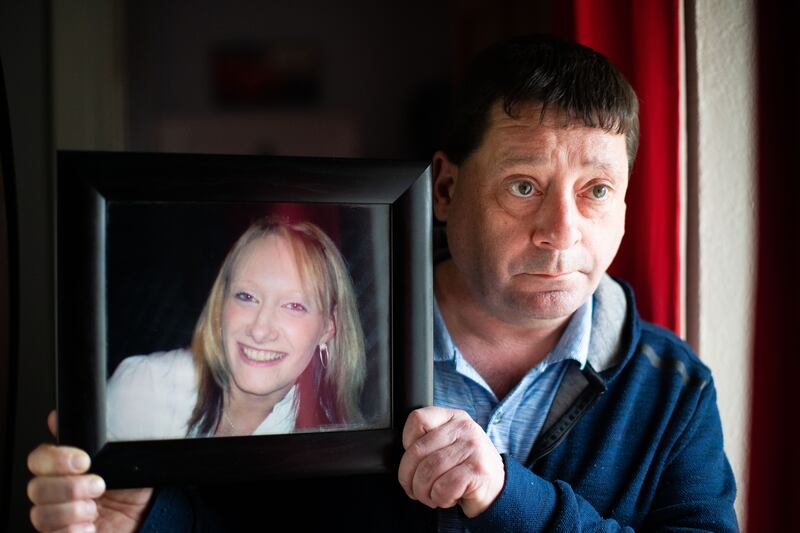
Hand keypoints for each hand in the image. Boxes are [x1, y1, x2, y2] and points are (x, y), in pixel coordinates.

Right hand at [27, 410, 153, 532]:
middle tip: (98, 486)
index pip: (39, 458)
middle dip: (69, 487)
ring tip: (95, 510)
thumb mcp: (124, 456)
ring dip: (71, 511)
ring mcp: (58, 516)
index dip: (56, 459)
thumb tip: (70, 417)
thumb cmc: (135, 487)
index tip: (84, 460)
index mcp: (67, 468)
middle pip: (35, 487)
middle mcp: (58, 491)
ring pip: (40, 513)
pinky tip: (90, 526)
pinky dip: (73, 531)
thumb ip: (97, 436)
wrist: (148, 517)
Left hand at [398, 406, 504, 517]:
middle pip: (417, 451)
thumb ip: (428, 441)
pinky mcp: (477, 471)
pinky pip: (443, 488)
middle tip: (414, 489)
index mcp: (453, 417)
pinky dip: (440, 499)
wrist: (496, 490)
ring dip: (424, 492)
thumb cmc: (464, 468)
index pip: (418, 419)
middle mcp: (464, 428)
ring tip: (432, 496)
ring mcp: (473, 448)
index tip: (415, 460)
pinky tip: (448, 498)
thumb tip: (403, 457)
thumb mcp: (447, 445)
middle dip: (409, 478)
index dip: (407, 443)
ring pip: (428, 471)